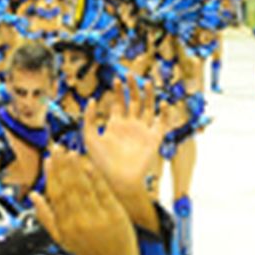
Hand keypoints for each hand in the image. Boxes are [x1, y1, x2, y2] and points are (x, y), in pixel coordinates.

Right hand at [30, 148, 137, 254]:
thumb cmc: (90, 253)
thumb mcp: (61, 239)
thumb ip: (45, 217)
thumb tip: (34, 197)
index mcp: (64, 225)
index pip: (55, 194)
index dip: (51, 175)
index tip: (48, 160)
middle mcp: (79, 220)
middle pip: (68, 186)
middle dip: (61, 165)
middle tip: (56, 149)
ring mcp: (97, 216)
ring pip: (83, 186)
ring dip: (75, 167)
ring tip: (69, 153)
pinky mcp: (114, 213)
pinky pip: (102, 189)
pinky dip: (94, 175)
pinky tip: (88, 164)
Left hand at [83, 78, 163, 202]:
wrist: (119, 179)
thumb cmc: (103, 162)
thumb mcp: (90, 137)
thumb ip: (89, 119)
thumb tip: (92, 100)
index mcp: (116, 125)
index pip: (119, 102)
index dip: (118, 90)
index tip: (116, 79)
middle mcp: (131, 125)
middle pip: (134, 101)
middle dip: (133, 88)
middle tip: (130, 74)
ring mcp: (143, 131)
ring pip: (148, 108)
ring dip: (148, 95)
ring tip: (147, 81)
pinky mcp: (154, 138)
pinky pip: (162, 123)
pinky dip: (165, 113)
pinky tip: (163, 103)